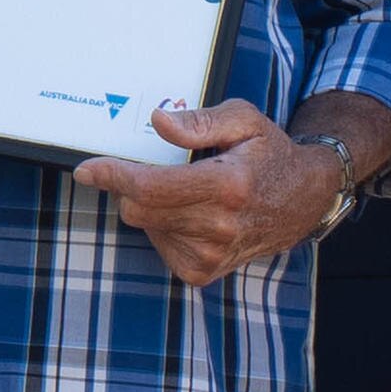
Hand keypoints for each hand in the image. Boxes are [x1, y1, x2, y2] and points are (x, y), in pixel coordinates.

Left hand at [78, 101, 350, 288]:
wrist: (302, 200)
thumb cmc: (269, 154)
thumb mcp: (243, 120)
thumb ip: (198, 122)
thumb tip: (158, 122)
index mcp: (226, 186)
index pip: (148, 187)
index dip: (111, 175)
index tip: (87, 169)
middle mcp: (218, 226)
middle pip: (138, 209)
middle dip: (131, 185)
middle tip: (152, 167)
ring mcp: (211, 254)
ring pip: (145, 226)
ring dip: (152, 205)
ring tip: (189, 190)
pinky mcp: (203, 271)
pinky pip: (158, 243)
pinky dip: (163, 226)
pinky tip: (191, 213)